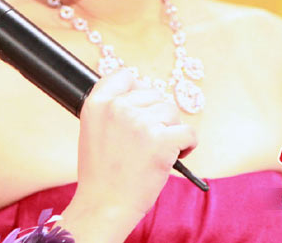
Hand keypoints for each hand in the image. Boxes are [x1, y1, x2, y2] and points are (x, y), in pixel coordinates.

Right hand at [64, 69, 196, 238]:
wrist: (104, 205)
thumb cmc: (101, 173)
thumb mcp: (92, 130)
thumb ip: (112, 108)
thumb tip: (142, 95)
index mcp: (97, 103)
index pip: (124, 76)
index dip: (136, 90)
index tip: (139, 107)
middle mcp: (118, 107)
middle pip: (154, 94)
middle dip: (156, 116)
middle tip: (146, 142)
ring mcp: (140, 122)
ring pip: (172, 112)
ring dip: (171, 130)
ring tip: (157, 151)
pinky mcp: (162, 140)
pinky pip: (189, 131)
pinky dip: (187, 144)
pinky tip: (175, 155)